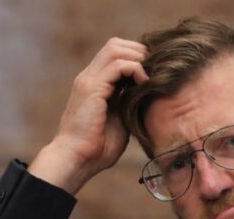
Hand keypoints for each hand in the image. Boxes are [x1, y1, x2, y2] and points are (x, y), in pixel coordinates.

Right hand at [29, 38, 148, 193]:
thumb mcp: (120, 120)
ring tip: (151, 76)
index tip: (154, 73)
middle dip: (140, 52)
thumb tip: (148, 96)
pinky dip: (136, 70)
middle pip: (116, 44)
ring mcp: (89, 80)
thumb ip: (128, 104)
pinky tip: (145, 84)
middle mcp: (89, 77)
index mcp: (95, 83)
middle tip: (156, 71)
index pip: (116, 54)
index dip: (137, 58)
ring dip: (138, 58)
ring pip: (116, 48)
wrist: (77, 159)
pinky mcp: (92, 88)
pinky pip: (118, 65)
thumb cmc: (97, 148)